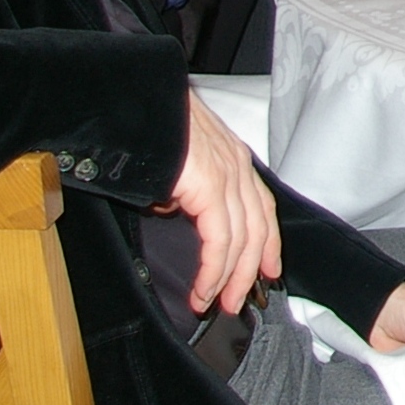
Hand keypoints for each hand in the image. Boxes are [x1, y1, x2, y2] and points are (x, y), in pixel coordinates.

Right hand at [164, 91, 281, 315]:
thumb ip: (185, 187)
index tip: (267, 270)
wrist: (137, 102)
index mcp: (232, 158)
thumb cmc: (150, 126)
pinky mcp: (210, 186)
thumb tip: (175, 210)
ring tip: (214, 303)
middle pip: (257, 229)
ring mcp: (227, 174)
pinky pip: (220, 240)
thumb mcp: (177, 159)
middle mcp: (237, 166)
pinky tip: (205, 288)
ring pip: (241, 240)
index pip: (261, 207)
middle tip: (237, 301)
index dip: (267, 242)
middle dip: (248, 272)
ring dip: (228, 279)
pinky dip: (214, 271)